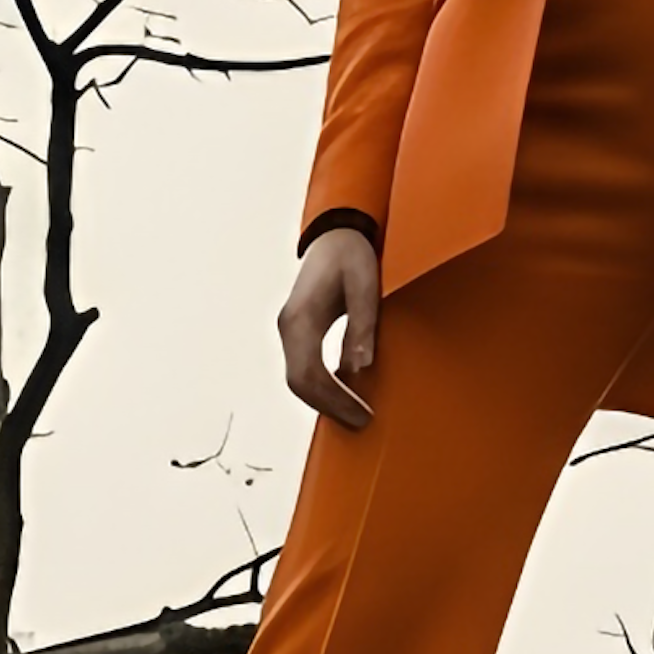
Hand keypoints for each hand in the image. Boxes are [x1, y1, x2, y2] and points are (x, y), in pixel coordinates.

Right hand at [280, 223, 383, 426]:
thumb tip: (358, 368)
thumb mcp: (365, 285)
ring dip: (325, 400)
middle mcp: (288, 327)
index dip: (335, 401)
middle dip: (330, 407)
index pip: (309, 375)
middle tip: (363, 422)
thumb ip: (361, 325)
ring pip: (299, 379)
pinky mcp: (298, 330)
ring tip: (357, 414)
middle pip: (299, 383)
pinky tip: (346, 392)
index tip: (362, 415)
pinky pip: (304, 367)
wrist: (336, 232)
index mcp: (301, 319)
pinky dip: (322, 386)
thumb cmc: (352, 255)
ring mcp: (290, 329)